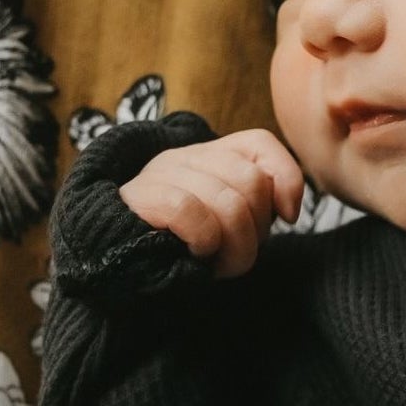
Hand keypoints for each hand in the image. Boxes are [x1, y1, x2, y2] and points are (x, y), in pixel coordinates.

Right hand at [118, 130, 303, 276]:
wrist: (116, 262)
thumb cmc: (182, 247)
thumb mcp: (229, 226)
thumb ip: (257, 206)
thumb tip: (289, 210)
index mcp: (210, 156)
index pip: (260, 143)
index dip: (286, 179)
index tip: (287, 217)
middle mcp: (186, 156)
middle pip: (251, 182)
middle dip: (256, 230)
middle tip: (235, 251)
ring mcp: (161, 173)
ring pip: (228, 203)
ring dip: (233, 248)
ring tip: (215, 260)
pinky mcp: (139, 197)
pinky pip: (190, 212)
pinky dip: (202, 239)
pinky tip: (194, 251)